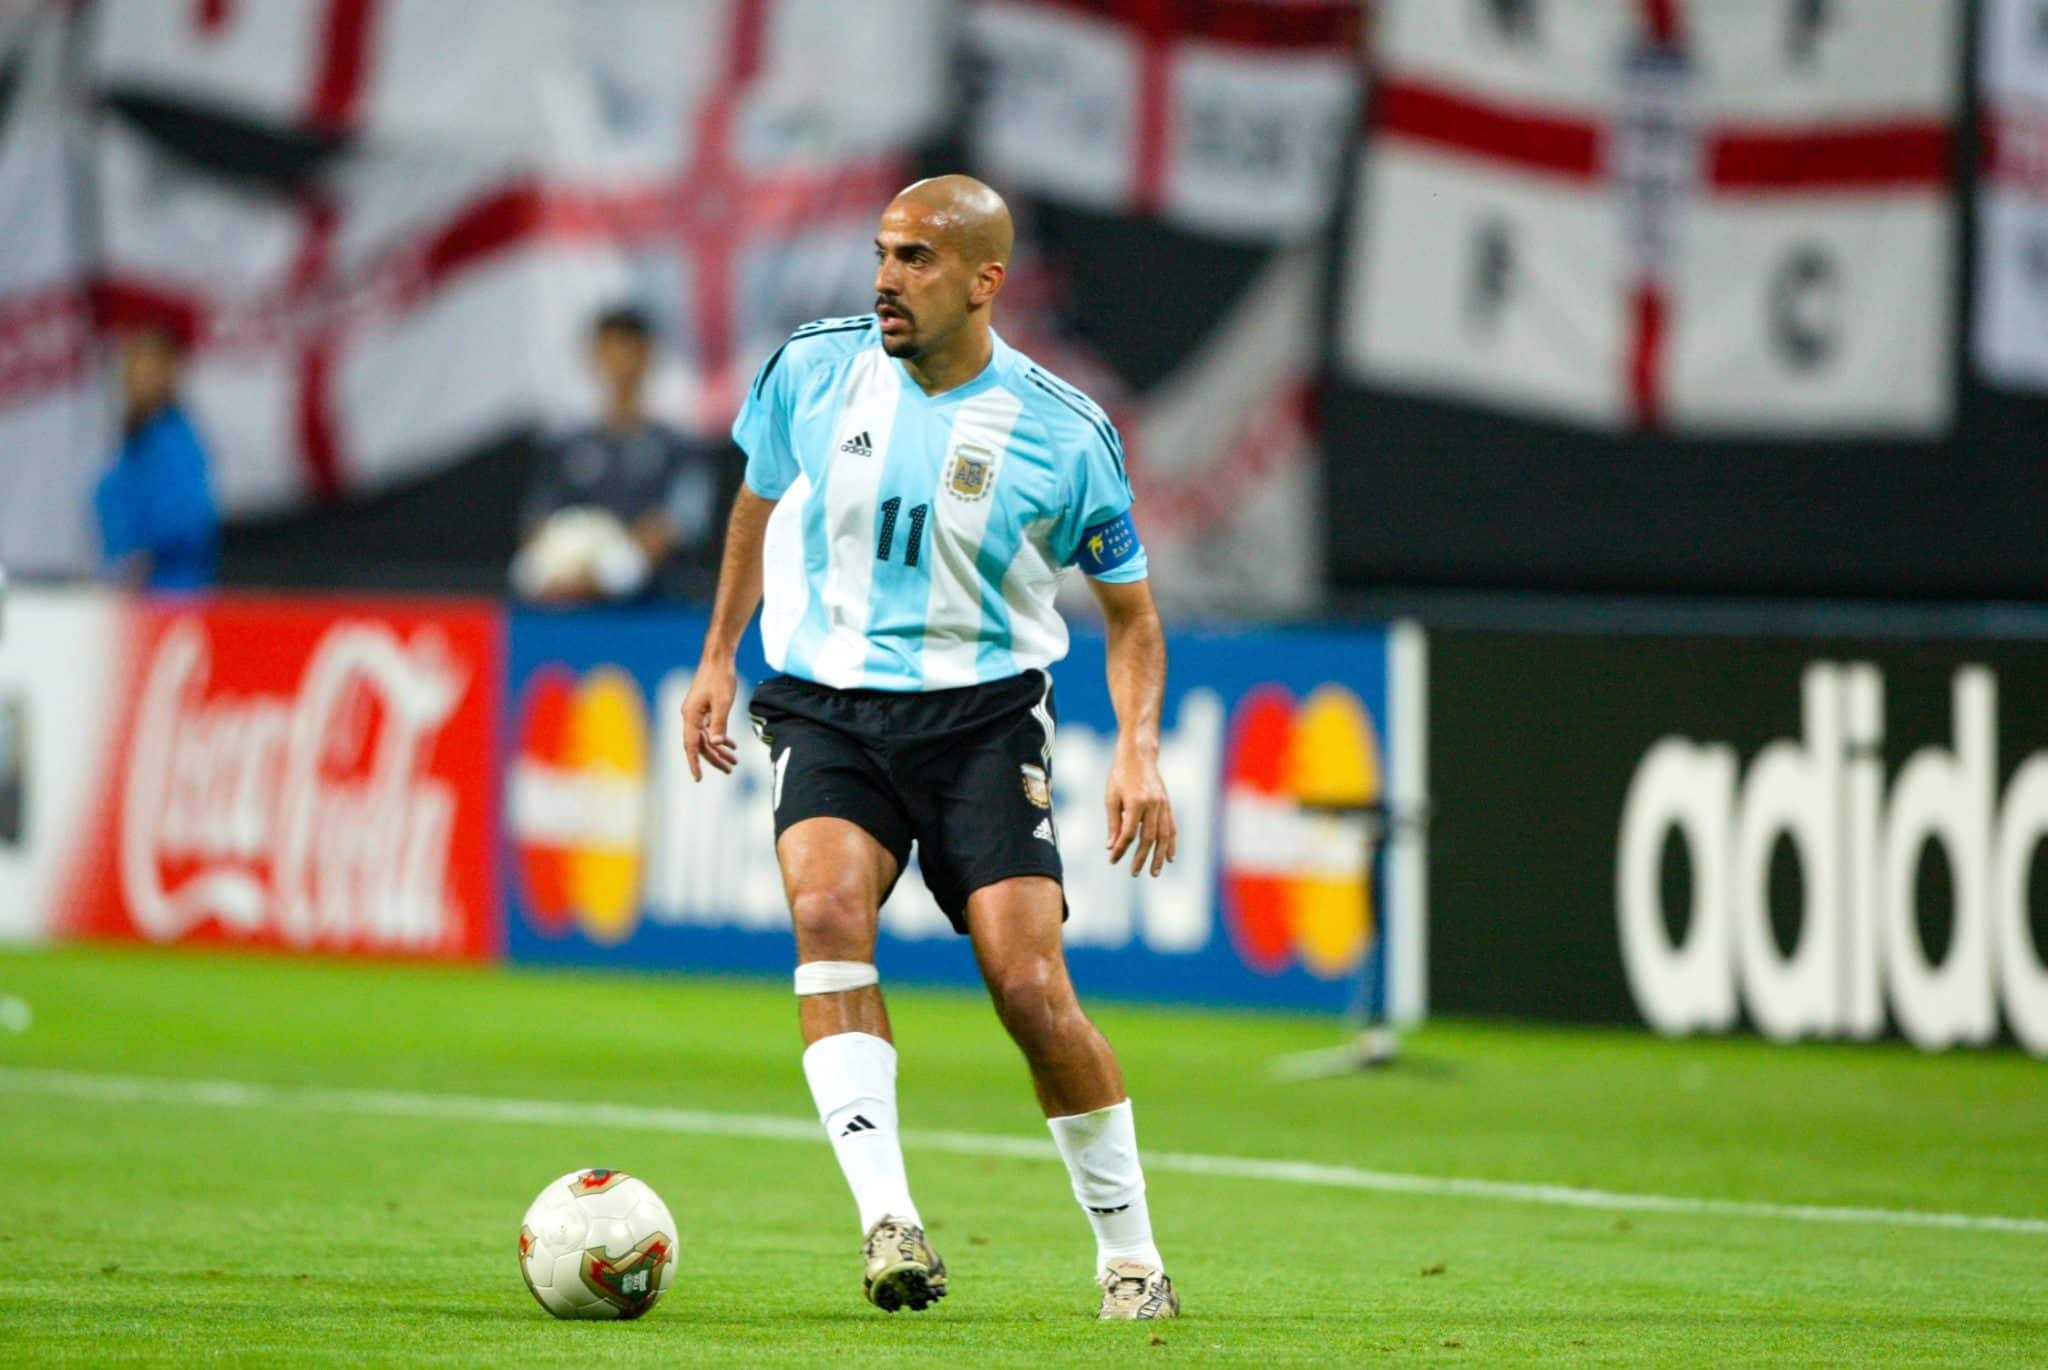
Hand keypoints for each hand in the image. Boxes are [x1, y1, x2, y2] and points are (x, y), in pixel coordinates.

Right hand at [681, 658, 739, 779]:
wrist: (718, 658)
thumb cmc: (720, 677)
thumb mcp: (723, 702)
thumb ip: (719, 723)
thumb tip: (716, 744)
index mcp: (690, 716)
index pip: (691, 745)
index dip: (694, 763)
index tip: (698, 778)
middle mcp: (690, 716)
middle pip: (701, 744)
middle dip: (715, 759)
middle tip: (730, 770)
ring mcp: (696, 712)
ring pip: (707, 738)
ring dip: (720, 750)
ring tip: (735, 761)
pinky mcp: (703, 708)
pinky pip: (710, 729)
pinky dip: (721, 737)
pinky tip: (732, 745)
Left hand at [1105, 742, 1175, 877]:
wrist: (1139, 754)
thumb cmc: (1120, 775)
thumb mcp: (1111, 797)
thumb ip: (1113, 823)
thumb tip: (1111, 847)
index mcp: (1135, 802)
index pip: (1128, 834)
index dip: (1120, 849)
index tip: (1113, 860)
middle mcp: (1152, 805)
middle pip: (1148, 838)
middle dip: (1141, 858)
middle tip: (1134, 873)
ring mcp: (1163, 805)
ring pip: (1163, 836)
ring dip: (1159, 856)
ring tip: (1154, 872)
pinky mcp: (1167, 804)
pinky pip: (1172, 827)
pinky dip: (1171, 844)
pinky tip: (1170, 857)